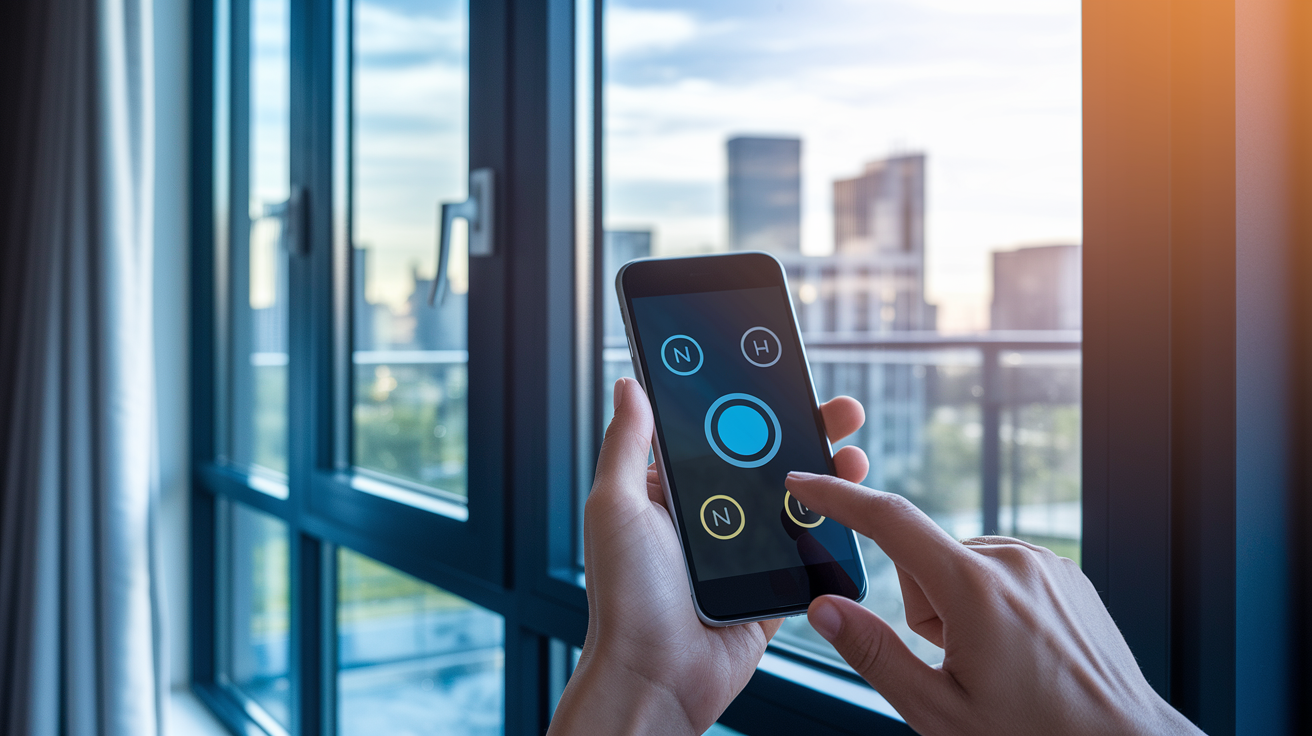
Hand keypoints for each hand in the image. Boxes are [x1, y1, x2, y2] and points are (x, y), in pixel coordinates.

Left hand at [548, 378, 869, 735]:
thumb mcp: (615, 508)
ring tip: (851, 448)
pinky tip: (851, 498)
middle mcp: (706, 515)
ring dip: (826, 470)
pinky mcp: (772, 581)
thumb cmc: (625, 598)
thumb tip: (630, 383)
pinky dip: (832, 522)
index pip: (713, 433)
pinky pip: (808, 545)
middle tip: (837, 408)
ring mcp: (742, 549)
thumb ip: (626, 444)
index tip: (776, 373)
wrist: (657, 679)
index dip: (746, 402)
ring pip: (793, 497)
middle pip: (763, 459)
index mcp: (667, 491)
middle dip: (802, 428)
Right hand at [785, 472, 1204, 735]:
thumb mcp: (938, 711)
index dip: (838, 497)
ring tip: (994, 662)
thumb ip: (874, 653)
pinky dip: (991, 602)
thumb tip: (825, 609)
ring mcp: (1043, 563)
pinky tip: (1017, 649)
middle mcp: (1012, 561)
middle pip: (924, 558)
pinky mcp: (1064, 572)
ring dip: (957, 606)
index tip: (805, 480)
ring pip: (961, 565)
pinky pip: (1000, 570)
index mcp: (974, 589)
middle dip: (922, 605)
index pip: (890, 521)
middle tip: (955, 663)